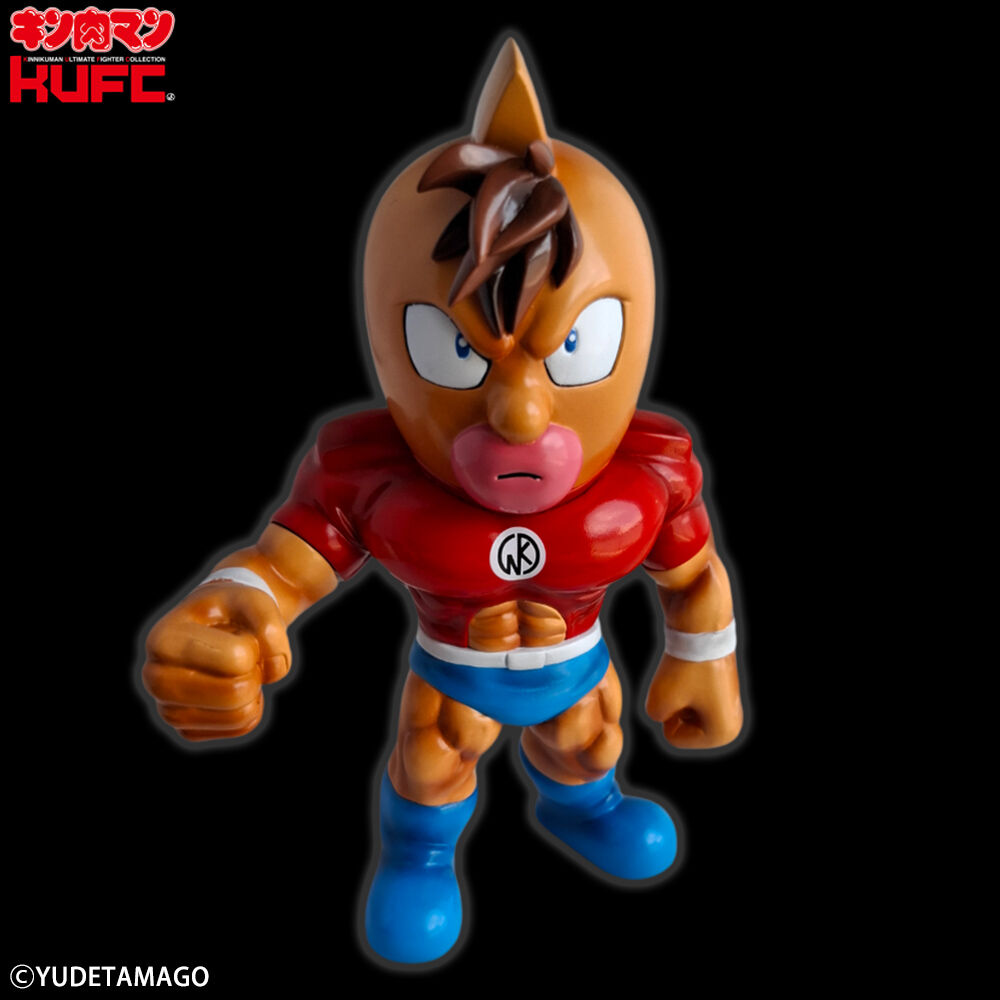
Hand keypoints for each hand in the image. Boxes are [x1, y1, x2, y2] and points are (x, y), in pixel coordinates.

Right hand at [142, 582, 291, 741]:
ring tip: (239, 671)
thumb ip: (271, 626)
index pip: (236, 659)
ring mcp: (168, 709)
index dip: (252, 646)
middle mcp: (155, 679)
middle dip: (255, 674)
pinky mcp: (187, 729)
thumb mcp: (254, 600)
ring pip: (238, 716)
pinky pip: (239, 727)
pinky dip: (252, 708)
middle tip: (246, 658)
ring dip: (255, 692)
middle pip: (235, 694)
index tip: (238, 634)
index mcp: (164, 640)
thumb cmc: (232, 610)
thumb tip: (274, 669)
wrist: (217, 625)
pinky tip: (237, 687)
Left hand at [645, 651, 742, 748]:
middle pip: (680, 727)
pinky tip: (692, 669)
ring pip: (683, 711)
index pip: (673, 737)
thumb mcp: (658, 699)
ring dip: (678, 695)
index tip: (682, 689)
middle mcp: (732, 724)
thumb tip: (664, 711)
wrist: (704, 628)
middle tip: (685, 681)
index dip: (668, 713)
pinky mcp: (723, 690)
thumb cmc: (685, 665)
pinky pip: (689, 696)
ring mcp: (729, 707)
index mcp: (723, 734)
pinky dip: (684, 684)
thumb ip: (656, 716)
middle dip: (674, 706)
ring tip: (689, 674)